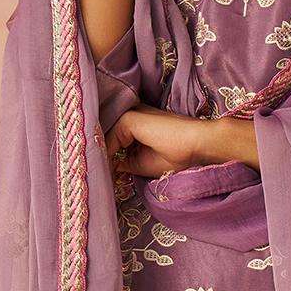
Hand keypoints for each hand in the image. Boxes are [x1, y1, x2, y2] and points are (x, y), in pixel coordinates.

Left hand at [109, 108, 258, 176]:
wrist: (196, 145)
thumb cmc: (178, 154)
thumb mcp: (144, 163)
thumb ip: (126, 161)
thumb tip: (110, 166)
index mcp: (137, 126)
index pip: (113, 139)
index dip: (106, 156)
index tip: (101, 174)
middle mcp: (132, 116)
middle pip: (107, 136)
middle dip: (101, 155)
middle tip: (94, 175)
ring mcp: (129, 115)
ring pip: (105, 137)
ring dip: (101, 156)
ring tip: (98, 174)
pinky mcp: (129, 118)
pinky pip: (108, 139)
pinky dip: (106, 154)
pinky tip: (107, 168)